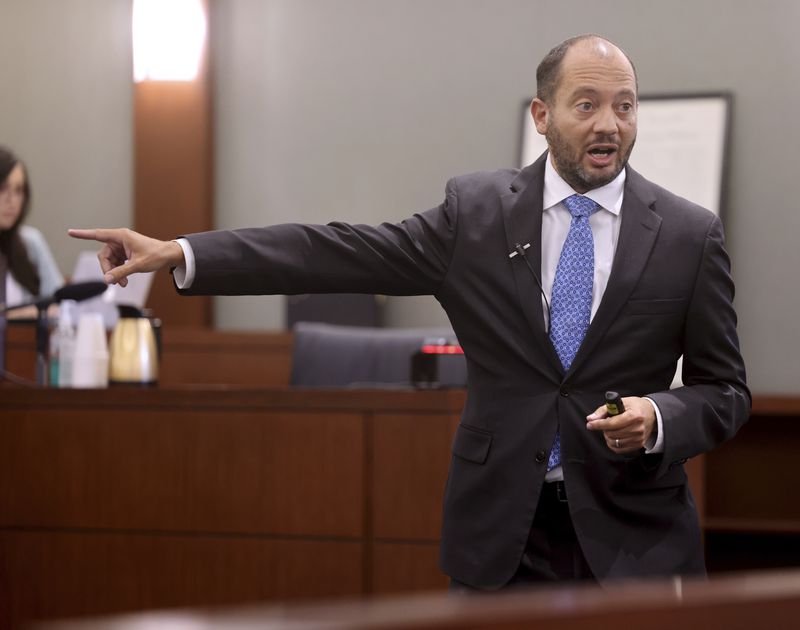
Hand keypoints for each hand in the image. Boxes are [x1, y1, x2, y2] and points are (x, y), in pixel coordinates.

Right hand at [68, 228, 183, 287]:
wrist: (168, 256)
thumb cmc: (155, 255)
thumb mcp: (137, 265)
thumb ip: (121, 272)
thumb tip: (106, 280)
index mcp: (121, 236)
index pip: (97, 234)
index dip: (83, 234)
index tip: (70, 232)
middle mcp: (119, 239)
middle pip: (103, 256)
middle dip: (108, 269)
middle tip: (114, 282)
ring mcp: (122, 247)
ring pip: (109, 261)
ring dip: (114, 273)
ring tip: (123, 284)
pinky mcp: (125, 253)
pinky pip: (116, 263)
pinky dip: (118, 272)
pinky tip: (124, 281)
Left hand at [586, 396, 655, 454]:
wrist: (652, 413)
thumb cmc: (635, 406)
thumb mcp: (620, 402)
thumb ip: (603, 410)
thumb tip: (590, 419)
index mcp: (634, 416)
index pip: (612, 424)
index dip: (598, 424)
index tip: (590, 424)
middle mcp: (638, 428)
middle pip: (612, 434)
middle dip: (604, 429)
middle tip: (605, 424)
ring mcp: (639, 438)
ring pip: (614, 442)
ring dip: (608, 436)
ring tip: (610, 430)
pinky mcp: (639, 445)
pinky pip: (619, 449)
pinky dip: (613, 444)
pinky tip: (614, 437)